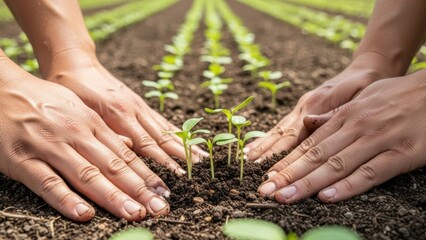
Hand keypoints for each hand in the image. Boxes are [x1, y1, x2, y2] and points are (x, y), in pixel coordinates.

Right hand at [0, 57, 169, 221]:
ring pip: (86, 175)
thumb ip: (104, 131)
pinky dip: (66, 199)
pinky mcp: (22, 160)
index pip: (125, 154)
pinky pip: (47, 182)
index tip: (164, 192)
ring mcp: (50, 147)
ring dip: (112, 196)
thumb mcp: (80, 109)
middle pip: (113, 166)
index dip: (146, 175)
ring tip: (134, 213)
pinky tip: (84, 214)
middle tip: (159, 208)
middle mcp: (76, 134)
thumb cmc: (46, 102)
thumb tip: (130, 147)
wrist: (4, 89)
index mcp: (92, 123)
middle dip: (139, 189)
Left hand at [44, 48, 206, 174]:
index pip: (145, 143)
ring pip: (166, 128)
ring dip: (184, 144)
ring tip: (202, 156)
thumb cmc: (73, 88)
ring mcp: (140, 106)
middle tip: (198, 169)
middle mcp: (134, 110)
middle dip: (180, 155)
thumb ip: (102, 129)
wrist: (78, 63)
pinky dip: (176, 131)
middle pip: (162, 136)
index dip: (162, 160)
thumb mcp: (79, 109)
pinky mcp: (141, 104)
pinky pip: (161, 120)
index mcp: (118, 113)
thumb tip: (126, 148)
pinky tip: (188, 139)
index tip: (177, 173)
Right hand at [245, 52, 398, 161]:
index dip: (279, 152)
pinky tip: (258, 146)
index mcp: (315, 105)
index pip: (293, 134)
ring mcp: (301, 108)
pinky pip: (283, 126)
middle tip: (249, 167)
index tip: (268, 168)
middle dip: (264, 151)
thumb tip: (309, 122)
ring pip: (278, 129)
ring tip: (246, 158)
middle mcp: (304, 107)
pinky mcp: (302, 110)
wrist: (366, 69)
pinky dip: (269, 137)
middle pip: (280, 133)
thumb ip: (333, 111)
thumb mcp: (358, 96)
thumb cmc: (365, 85)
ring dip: (262, 144)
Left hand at [258, 69, 425, 202]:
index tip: (268, 176)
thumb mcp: (363, 98)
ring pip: (336, 165)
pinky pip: (370, 173)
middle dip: (288, 175)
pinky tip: (326, 197)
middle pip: (315, 156)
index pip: (309, 143)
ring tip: (285, 197)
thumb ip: (336, 114)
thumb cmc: (399, 95)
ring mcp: (378, 140)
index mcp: (346, 116)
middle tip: (266, 191)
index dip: (287, 161)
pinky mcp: (401, 154)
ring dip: (308, 183)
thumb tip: (309, 123)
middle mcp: (356, 127)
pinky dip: (347, 186)